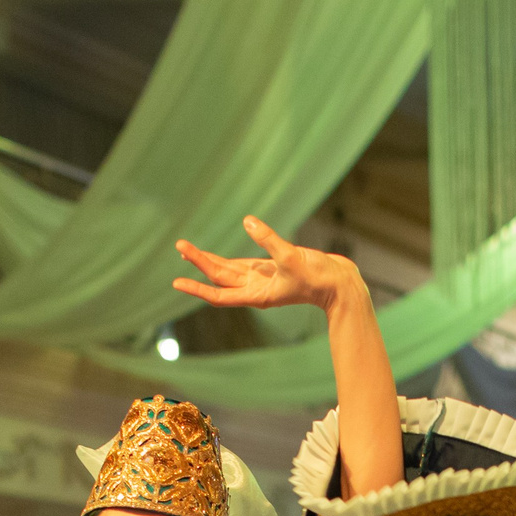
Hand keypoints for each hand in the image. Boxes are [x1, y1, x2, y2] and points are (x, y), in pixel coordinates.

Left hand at [173, 216, 367, 314]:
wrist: (339, 284)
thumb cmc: (318, 277)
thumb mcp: (292, 257)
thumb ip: (269, 240)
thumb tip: (247, 221)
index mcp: (257, 294)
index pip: (219, 294)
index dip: (197, 288)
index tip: (176, 282)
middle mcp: (255, 288)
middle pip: (219, 277)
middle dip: (199, 262)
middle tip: (179, 246)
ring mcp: (262, 279)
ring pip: (228, 271)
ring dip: (208, 261)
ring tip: (187, 251)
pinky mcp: (271, 269)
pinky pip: (242, 264)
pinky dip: (227, 258)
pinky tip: (215, 255)